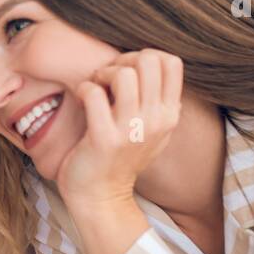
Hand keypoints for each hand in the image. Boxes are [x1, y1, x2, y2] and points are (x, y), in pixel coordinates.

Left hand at [56, 49, 182, 208]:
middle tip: (107, 79)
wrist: (101, 197)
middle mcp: (156, 120)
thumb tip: (148, 62)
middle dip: (122, 60)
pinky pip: (94, 93)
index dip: (145, 56)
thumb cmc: (120, 157)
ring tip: (95, 89)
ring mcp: (132, 130)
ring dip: (102, 74)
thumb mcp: (153, 130)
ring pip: (124, 74)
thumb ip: (157, 101)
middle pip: (149, 60)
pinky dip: (83, 89)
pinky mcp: (105, 139)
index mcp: (169, 114)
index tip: (127, 71)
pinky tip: (81, 100)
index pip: (172, 62)